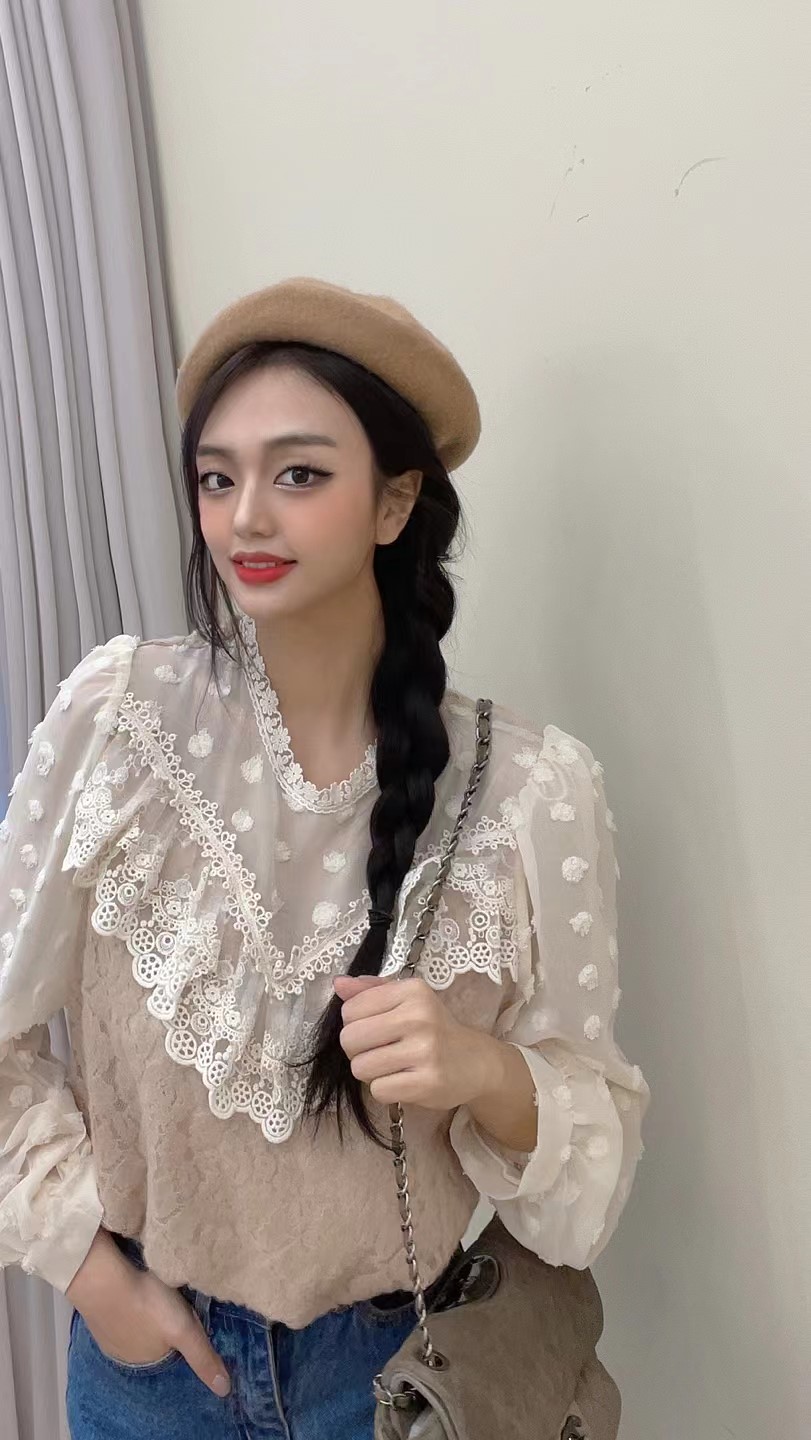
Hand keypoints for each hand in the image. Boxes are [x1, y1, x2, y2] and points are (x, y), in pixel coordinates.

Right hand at [66, 1228, 230, 1395]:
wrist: (102, 1280)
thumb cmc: (147, 1305)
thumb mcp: (183, 1330)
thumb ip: (203, 1358)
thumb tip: (224, 1390)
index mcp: (145, 1361)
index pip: (173, 1348)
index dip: (183, 1328)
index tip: (187, 1309)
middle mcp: (124, 1354)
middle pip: (154, 1335)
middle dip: (164, 1320)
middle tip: (173, 1296)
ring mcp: (107, 1333)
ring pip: (136, 1322)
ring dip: (145, 1308)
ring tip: (154, 1288)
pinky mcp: (96, 1311)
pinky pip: (120, 1308)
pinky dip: (128, 1299)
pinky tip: (133, 1285)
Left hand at [334, 974, 502, 1109]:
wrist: (477, 1062)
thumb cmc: (435, 1028)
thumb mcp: (409, 1000)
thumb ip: (371, 991)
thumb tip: (338, 983)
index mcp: (412, 991)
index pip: (350, 1009)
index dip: (354, 1024)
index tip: (375, 1030)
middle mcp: (419, 1016)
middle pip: (349, 1039)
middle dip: (357, 1051)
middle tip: (379, 1051)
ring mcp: (424, 1051)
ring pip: (360, 1067)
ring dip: (371, 1072)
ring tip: (392, 1067)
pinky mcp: (427, 1082)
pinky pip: (378, 1090)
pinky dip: (385, 1089)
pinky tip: (403, 1081)